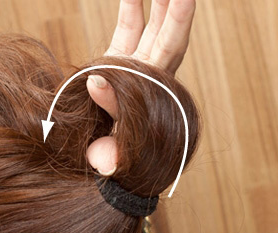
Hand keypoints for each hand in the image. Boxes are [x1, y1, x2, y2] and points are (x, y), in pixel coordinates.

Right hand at [86, 0, 195, 175]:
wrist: (109, 171)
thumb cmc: (116, 163)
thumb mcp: (111, 148)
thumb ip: (110, 115)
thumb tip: (98, 81)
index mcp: (151, 95)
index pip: (165, 57)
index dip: (176, 25)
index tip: (179, 1)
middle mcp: (148, 78)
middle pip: (170, 35)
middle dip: (175, 8)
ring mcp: (134, 69)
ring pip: (153, 28)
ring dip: (159, 3)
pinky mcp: (118, 66)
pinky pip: (128, 32)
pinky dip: (131, 11)